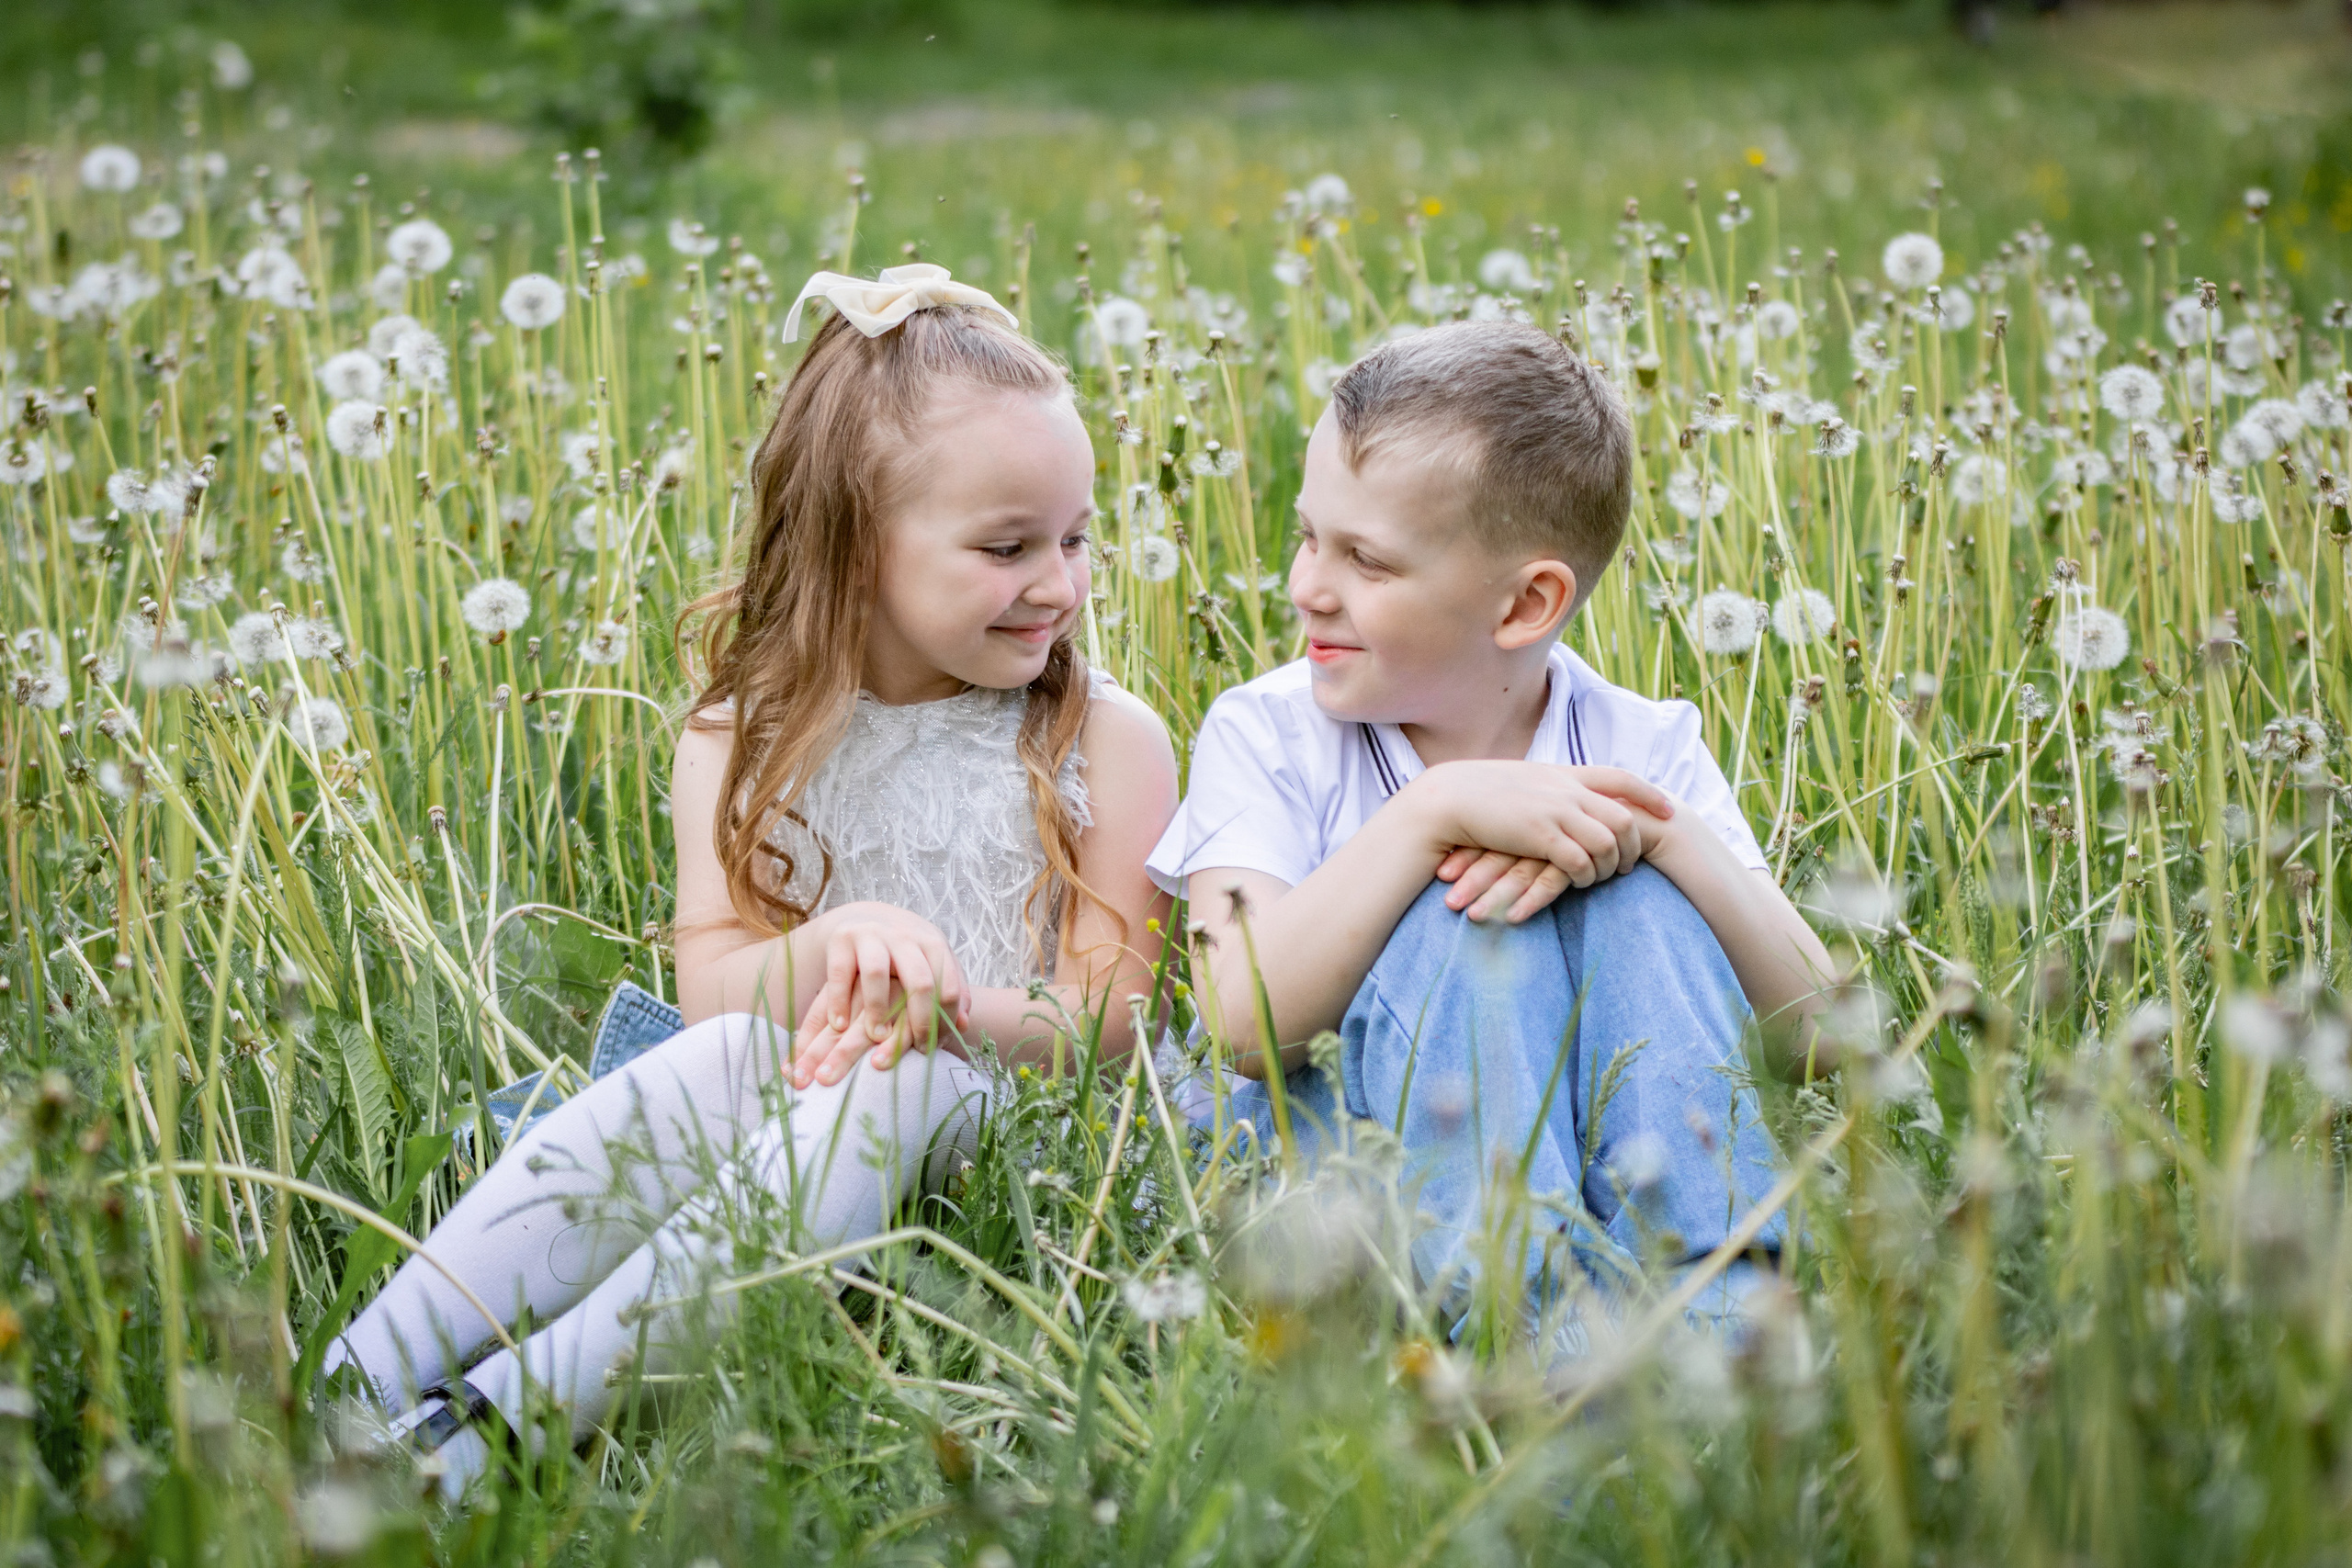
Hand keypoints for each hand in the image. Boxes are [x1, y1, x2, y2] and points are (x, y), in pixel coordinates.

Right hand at [790, 903, 968, 1088]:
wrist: (865, 915)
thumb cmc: (905, 951)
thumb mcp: (932, 962)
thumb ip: (951, 990)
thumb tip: (963, 1025)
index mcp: (933, 944)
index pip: (949, 986)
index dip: (945, 1021)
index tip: (935, 1046)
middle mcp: (904, 937)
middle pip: (919, 981)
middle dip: (921, 1021)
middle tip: (916, 1049)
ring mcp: (872, 935)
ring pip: (876, 974)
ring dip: (877, 1011)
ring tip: (877, 1037)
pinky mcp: (841, 938)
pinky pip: (839, 973)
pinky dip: (839, 1001)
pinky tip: (840, 1025)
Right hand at [1417, 763, 1676, 922]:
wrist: (1448, 798)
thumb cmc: (1479, 793)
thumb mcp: (1524, 781)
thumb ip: (1551, 787)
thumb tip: (1567, 795)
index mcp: (1564, 774)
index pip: (1621, 778)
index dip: (1650, 795)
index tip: (1670, 811)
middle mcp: (1566, 790)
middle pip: (1624, 816)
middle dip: (1635, 844)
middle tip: (1629, 866)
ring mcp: (1555, 812)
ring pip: (1608, 842)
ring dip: (1611, 866)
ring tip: (1603, 879)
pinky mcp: (1539, 837)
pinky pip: (1581, 861)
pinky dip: (1586, 876)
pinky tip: (1579, 884)